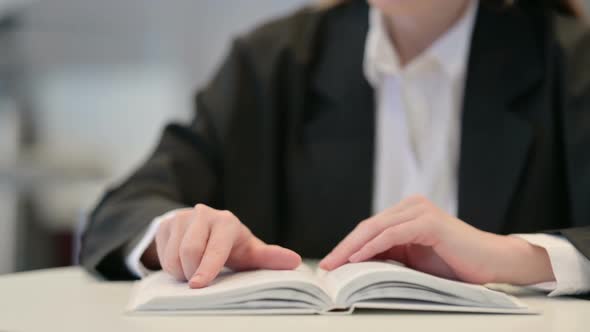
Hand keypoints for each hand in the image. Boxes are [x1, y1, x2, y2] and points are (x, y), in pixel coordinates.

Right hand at [154, 204, 300, 287]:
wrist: (205, 231)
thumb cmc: (232, 246)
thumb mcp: (250, 252)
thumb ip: (270, 258)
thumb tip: (296, 261)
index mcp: (226, 221)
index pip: (215, 247)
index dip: (207, 267)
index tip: (199, 285)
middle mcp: (203, 213)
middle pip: (189, 250)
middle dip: (192, 272)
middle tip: (200, 280)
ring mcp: (182, 216)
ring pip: (173, 254)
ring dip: (180, 271)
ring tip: (193, 270)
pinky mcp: (165, 223)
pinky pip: (161, 253)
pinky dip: (169, 265)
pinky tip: (181, 262)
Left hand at [319, 195, 554, 284]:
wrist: (493, 261)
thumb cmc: (456, 263)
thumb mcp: (415, 260)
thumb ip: (391, 255)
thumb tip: (358, 266)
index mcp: (406, 213)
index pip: (369, 229)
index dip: (347, 246)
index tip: (331, 264)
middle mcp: (410, 207)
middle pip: (368, 227)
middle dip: (344, 248)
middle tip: (326, 266)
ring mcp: (419, 211)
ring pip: (376, 229)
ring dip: (353, 248)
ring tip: (336, 265)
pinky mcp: (428, 222)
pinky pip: (393, 234)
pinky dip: (373, 247)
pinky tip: (358, 258)